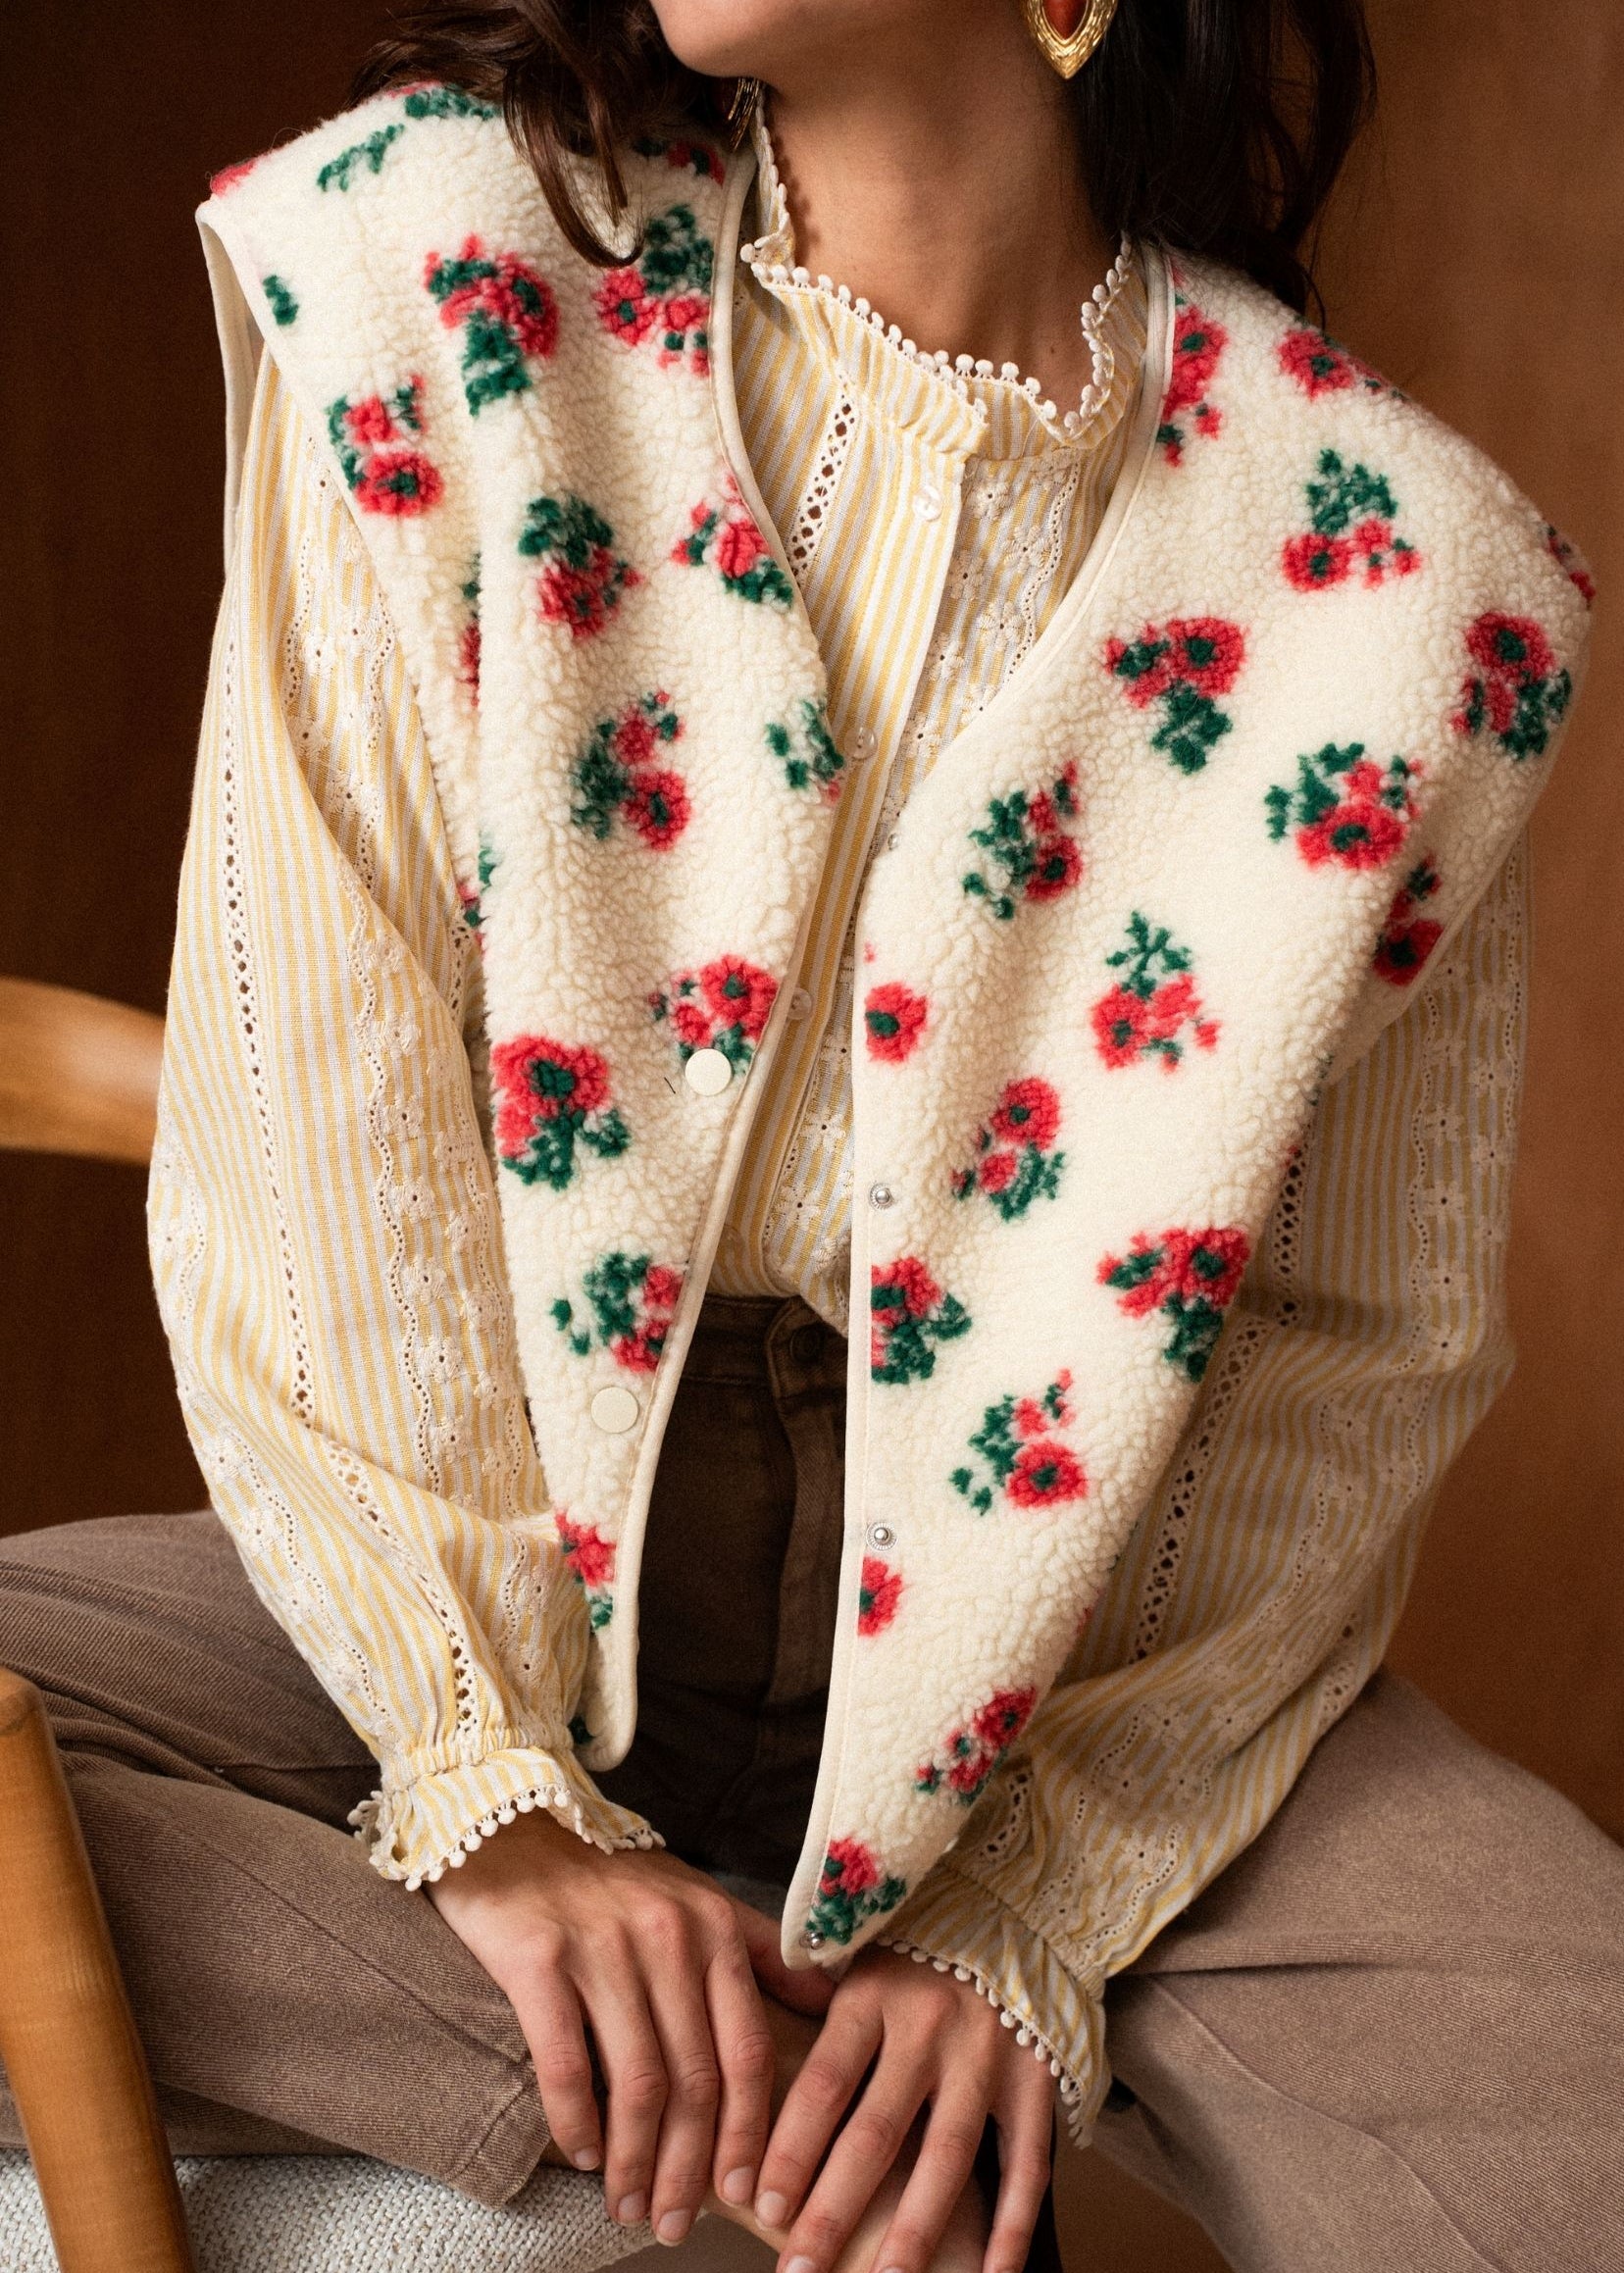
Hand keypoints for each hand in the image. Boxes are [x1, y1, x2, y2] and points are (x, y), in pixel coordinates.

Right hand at [427, 1809, 833, 2243]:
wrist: (513, 1827)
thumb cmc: (612, 1879)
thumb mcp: (696, 1897)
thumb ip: (760, 1950)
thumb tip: (835, 1997)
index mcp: (713, 1927)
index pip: (747, 2050)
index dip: (749, 2133)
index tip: (745, 2194)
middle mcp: (667, 1936)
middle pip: (695, 2079)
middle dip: (691, 2166)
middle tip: (677, 2224)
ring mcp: (603, 1947)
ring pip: (636, 2081)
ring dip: (634, 2160)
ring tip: (629, 2206)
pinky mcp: (539, 1958)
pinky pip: (563, 2061)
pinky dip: (575, 2120)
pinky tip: (579, 2155)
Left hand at [753, 1947, 1054, 2272]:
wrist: (1012, 1907)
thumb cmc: (912, 1951)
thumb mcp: (856, 1962)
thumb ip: (808, 2014)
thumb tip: (737, 2075)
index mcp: (872, 1997)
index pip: (822, 2084)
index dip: (790, 2149)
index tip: (757, 2205)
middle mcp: (928, 2026)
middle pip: (875, 2133)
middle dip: (833, 2210)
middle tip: (797, 2270)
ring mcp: (986, 2054)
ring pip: (945, 2156)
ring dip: (913, 2229)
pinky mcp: (1035, 2078)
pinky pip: (1024, 2163)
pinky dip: (1009, 2225)